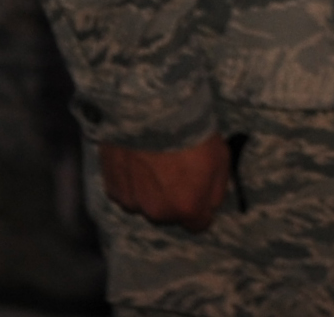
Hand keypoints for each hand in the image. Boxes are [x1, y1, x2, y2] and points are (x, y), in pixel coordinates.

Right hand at [99, 135, 232, 231]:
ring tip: (152, 158)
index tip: (198, 190)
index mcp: (186, 208)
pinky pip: (125, 189)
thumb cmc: (189, 132)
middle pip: (169, 213)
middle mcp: (158, 211)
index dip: (200, 207)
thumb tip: (208, 204)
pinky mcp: (112, 185)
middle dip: (172, 197)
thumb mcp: (221, 159)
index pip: (198, 225)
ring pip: (144, 202)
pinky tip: (134, 156)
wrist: (150, 109)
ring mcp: (132, 200)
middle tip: (173, 166)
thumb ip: (215, 190)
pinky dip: (129, 178)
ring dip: (148, 188)